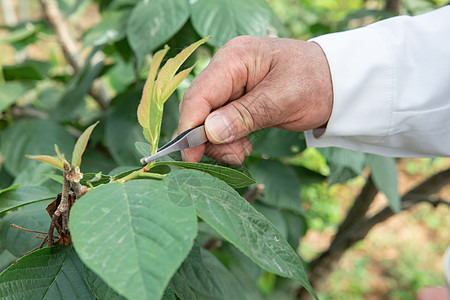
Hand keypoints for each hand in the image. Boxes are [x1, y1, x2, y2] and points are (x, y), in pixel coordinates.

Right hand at [178, 36, 332, 163]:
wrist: (335, 83)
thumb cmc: (315, 82)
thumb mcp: (283, 99)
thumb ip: (246, 115)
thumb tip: (209, 133)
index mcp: (235, 59)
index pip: (199, 94)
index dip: (189, 127)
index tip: (190, 157)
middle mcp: (227, 69)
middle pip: (200, 109)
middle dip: (208, 139)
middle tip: (234, 157)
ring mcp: (231, 85)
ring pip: (208, 120)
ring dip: (220, 143)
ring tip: (243, 153)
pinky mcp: (237, 100)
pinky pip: (221, 124)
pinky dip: (228, 140)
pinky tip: (244, 146)